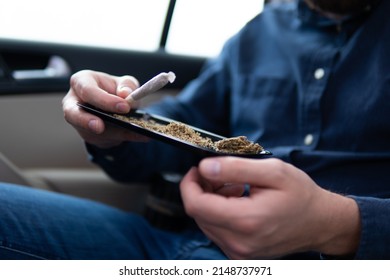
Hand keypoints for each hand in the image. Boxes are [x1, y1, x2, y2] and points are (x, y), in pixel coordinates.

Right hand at [63, 70, 146, 147]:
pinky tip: (141, 136)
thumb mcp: (124, 82)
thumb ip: (126, 85)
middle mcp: (74, 102)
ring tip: (137, 132)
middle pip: (73, 114)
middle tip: (100, 128)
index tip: (124, 107)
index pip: (88, 90)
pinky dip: (124, 138)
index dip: (104, 100)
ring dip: (115, 133)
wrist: (115, 105)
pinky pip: (104, 140)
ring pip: (92, 131)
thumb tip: (125, 94)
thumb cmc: (115, 89)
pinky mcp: (89, 135)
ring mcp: (79, 121)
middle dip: (86, 121)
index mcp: (81, 82)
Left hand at [180, 157, 359, 258]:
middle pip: (198, 213)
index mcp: (246, 221)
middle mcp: (239, 243)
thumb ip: (235, 168)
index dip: (190, 183)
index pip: (196, 205)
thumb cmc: (300, 195)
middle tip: (220, 174)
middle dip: (202, 189)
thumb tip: (204, 167)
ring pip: (205, 222)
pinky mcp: (240, 254)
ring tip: (234, 186)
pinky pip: (216, 231)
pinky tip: (237, 200)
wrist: (320, 223)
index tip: (198, 169)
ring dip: (211, 200)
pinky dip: (219, 212)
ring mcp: (239, 252)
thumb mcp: (272, 171)